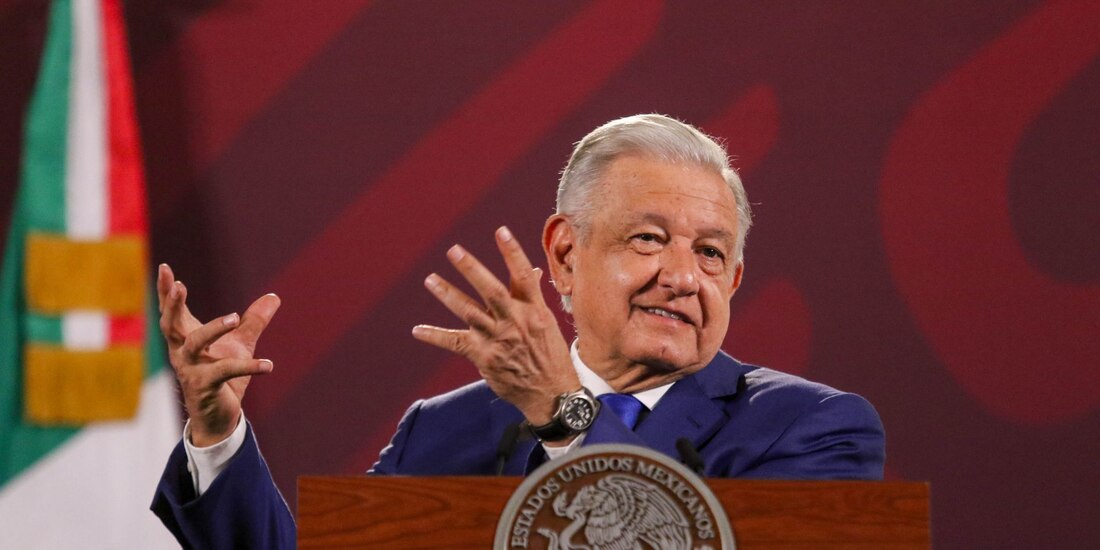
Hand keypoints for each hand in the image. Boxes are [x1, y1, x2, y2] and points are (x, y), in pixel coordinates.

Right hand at [157, 264, 280, 445]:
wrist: (220, 417)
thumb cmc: (223, 377)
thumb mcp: (240, 343)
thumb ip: (253, 320)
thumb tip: (274, 296)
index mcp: (185, 339)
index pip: (171, 311)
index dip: (166, 291)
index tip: (164, 267)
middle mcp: (182, 353)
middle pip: (170, 325)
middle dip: (173, 305)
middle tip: (179, 285)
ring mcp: (191, 370)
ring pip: (195, 344)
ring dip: (213, 328)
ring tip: (234, 316)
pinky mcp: (205, 387)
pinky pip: (226, 372)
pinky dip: (248, 366)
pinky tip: (268, 365)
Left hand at [412, 226, 578, 425]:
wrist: (551, 394)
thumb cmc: (550, 356)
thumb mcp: (548, 324)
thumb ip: (533, 297)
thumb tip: (529, 272)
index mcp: (534, 311)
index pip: (523, 276)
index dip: (512, 253)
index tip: (501, 231)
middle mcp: (516, 322)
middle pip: (491, 291)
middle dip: (472, 270)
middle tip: (454, 251)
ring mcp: (498, 340)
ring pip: (469, 312)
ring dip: (448, 294)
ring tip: (430, 279)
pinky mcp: (484, 357)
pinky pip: (455, 343)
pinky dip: (435, 336)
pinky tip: (418, 330)